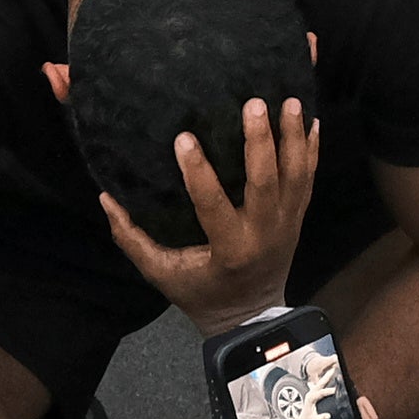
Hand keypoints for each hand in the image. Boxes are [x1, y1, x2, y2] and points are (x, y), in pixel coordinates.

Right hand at [96, 97, 325, 331]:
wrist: (250, 317)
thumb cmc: (199, 293)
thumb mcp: (160, 273)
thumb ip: (131, 237)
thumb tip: (105, 197)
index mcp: (229, 249)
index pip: (212, 205)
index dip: (198, 171)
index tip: (183, 137)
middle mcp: (264, 234)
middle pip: (266, 182)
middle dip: (261, 141)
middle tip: (253, 102)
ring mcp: (287, 225)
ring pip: (296, 176)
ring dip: (294, 137)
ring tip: (290, 101)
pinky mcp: (298, 218)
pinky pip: (309, 180)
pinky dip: (312, 150)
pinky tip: (312, 121)